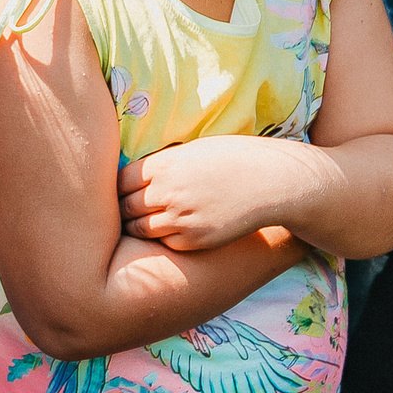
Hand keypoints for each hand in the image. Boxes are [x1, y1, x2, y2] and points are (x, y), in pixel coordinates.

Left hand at [119, 137, 320, 249]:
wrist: (273, 182)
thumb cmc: (235, 158)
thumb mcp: (193, 149)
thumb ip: (163, 163)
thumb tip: (137, 174)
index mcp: (163, 165)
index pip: (120, 181)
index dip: (119, 187)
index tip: (123, 190)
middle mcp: (166, 192)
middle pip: (125, 207)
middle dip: (124, 208)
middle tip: (127, 210)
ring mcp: (180, 218)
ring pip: (139, 229)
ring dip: (139, 226)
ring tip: (145, 221)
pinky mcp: (194, 240)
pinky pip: (164, 242)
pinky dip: (163, 237)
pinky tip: (172, 229)